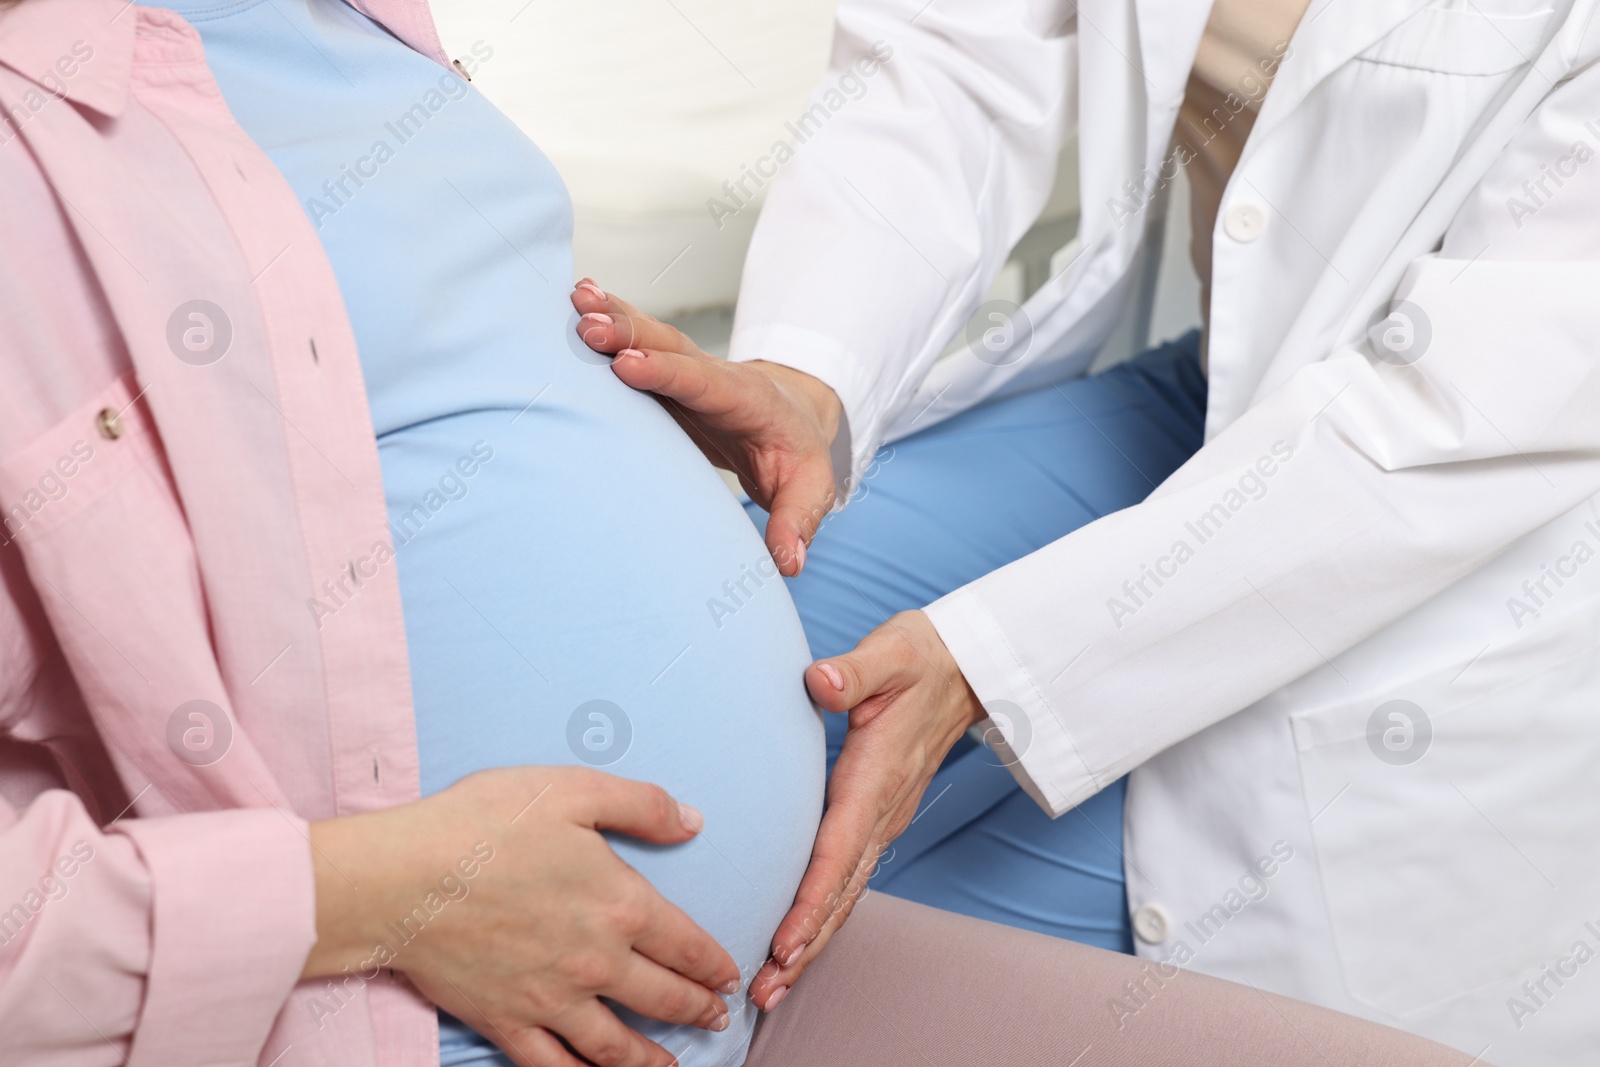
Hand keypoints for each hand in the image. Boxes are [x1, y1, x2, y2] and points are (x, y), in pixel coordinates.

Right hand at [304, 766, 741, 1066]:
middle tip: (717, 1017)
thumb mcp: (573, 790)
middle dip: (697, 1009)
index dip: (713, 964)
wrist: (403, 879)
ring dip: (653, 1060)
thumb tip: (694, 822)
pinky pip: (554, 1065)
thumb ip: (642, 805)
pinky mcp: (507, 1022)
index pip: (685, 945)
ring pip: (617, 1045)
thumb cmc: (485, 824)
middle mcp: (596, 962)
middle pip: (662, 998)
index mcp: (621, 905)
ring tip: (674, 1066)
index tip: (728, 976)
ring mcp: (552, 1000)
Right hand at [570, 280, 842, 576]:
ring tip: (574, 298)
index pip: (704, 384)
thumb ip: (797, 521)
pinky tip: (574, 300)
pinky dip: (607, 319)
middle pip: (669, 348)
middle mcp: (710, 375)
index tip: (627, 365)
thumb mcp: (809, 489)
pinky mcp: (661, 373)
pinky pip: (633, 342)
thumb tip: (787, 563)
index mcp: (745, 401)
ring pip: (647, 336)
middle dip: (629, 334)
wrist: (790, 419)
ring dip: (612, 316)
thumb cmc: (796, 456)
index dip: (666, 373)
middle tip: (587, 325)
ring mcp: (683, 370)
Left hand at [748, 611, 985, 1010]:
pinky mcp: (880, 817)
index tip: (785, 943)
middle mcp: (884, 809)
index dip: (812, 900)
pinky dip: (825, 916)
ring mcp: (885, 818)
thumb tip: (821, 681)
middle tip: (764, 990)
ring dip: (813, 941)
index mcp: (877, 775)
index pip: (840, 849)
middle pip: (843, 890)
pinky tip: (800, 941)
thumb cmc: (921, 657)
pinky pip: (851, 877)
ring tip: (774, 986)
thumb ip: (856, 670)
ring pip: (848, 892)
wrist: (965, 668)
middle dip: (806, 944)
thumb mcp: (892, 652)